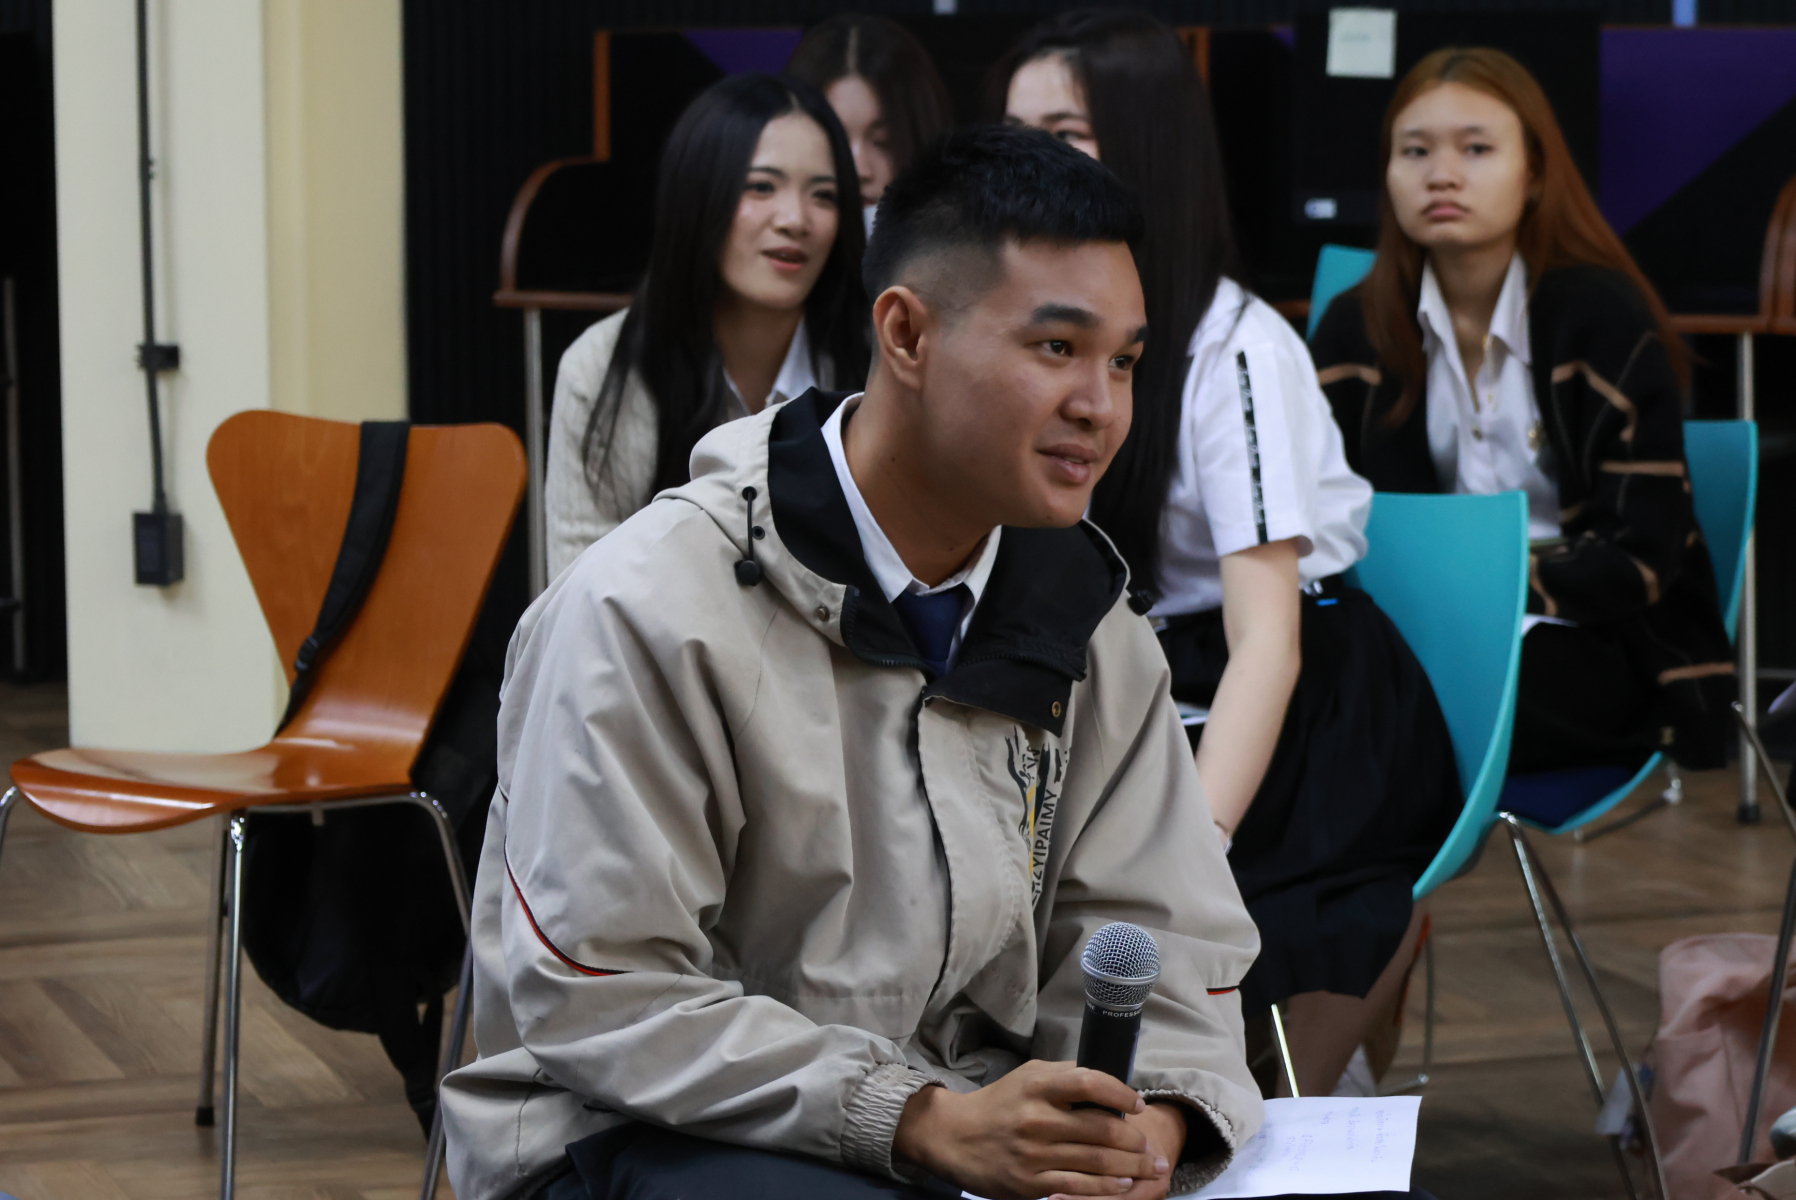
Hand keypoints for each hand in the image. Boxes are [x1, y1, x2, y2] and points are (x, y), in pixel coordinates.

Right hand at [892, 1060, 1163, 1197]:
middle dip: (1135, 1140)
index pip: (1090, 1082)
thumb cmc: (999, 1104)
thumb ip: (1064, 1076)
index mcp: (1038, 1086)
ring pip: (1096, 1160)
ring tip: (1149, 1166)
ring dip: (1130, 1165)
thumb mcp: (1027, 1077)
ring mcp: (1034, 1153)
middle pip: (1101, 1128)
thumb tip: (1108, 1079)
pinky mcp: (1030, 1183)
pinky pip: (1078, 1187)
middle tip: (1151, 1146)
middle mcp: (1037, 1118)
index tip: (1138, 1104)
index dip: (1121, 1093)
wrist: (955, 1137)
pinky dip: (1106, 1187)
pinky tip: (1123, 1184)